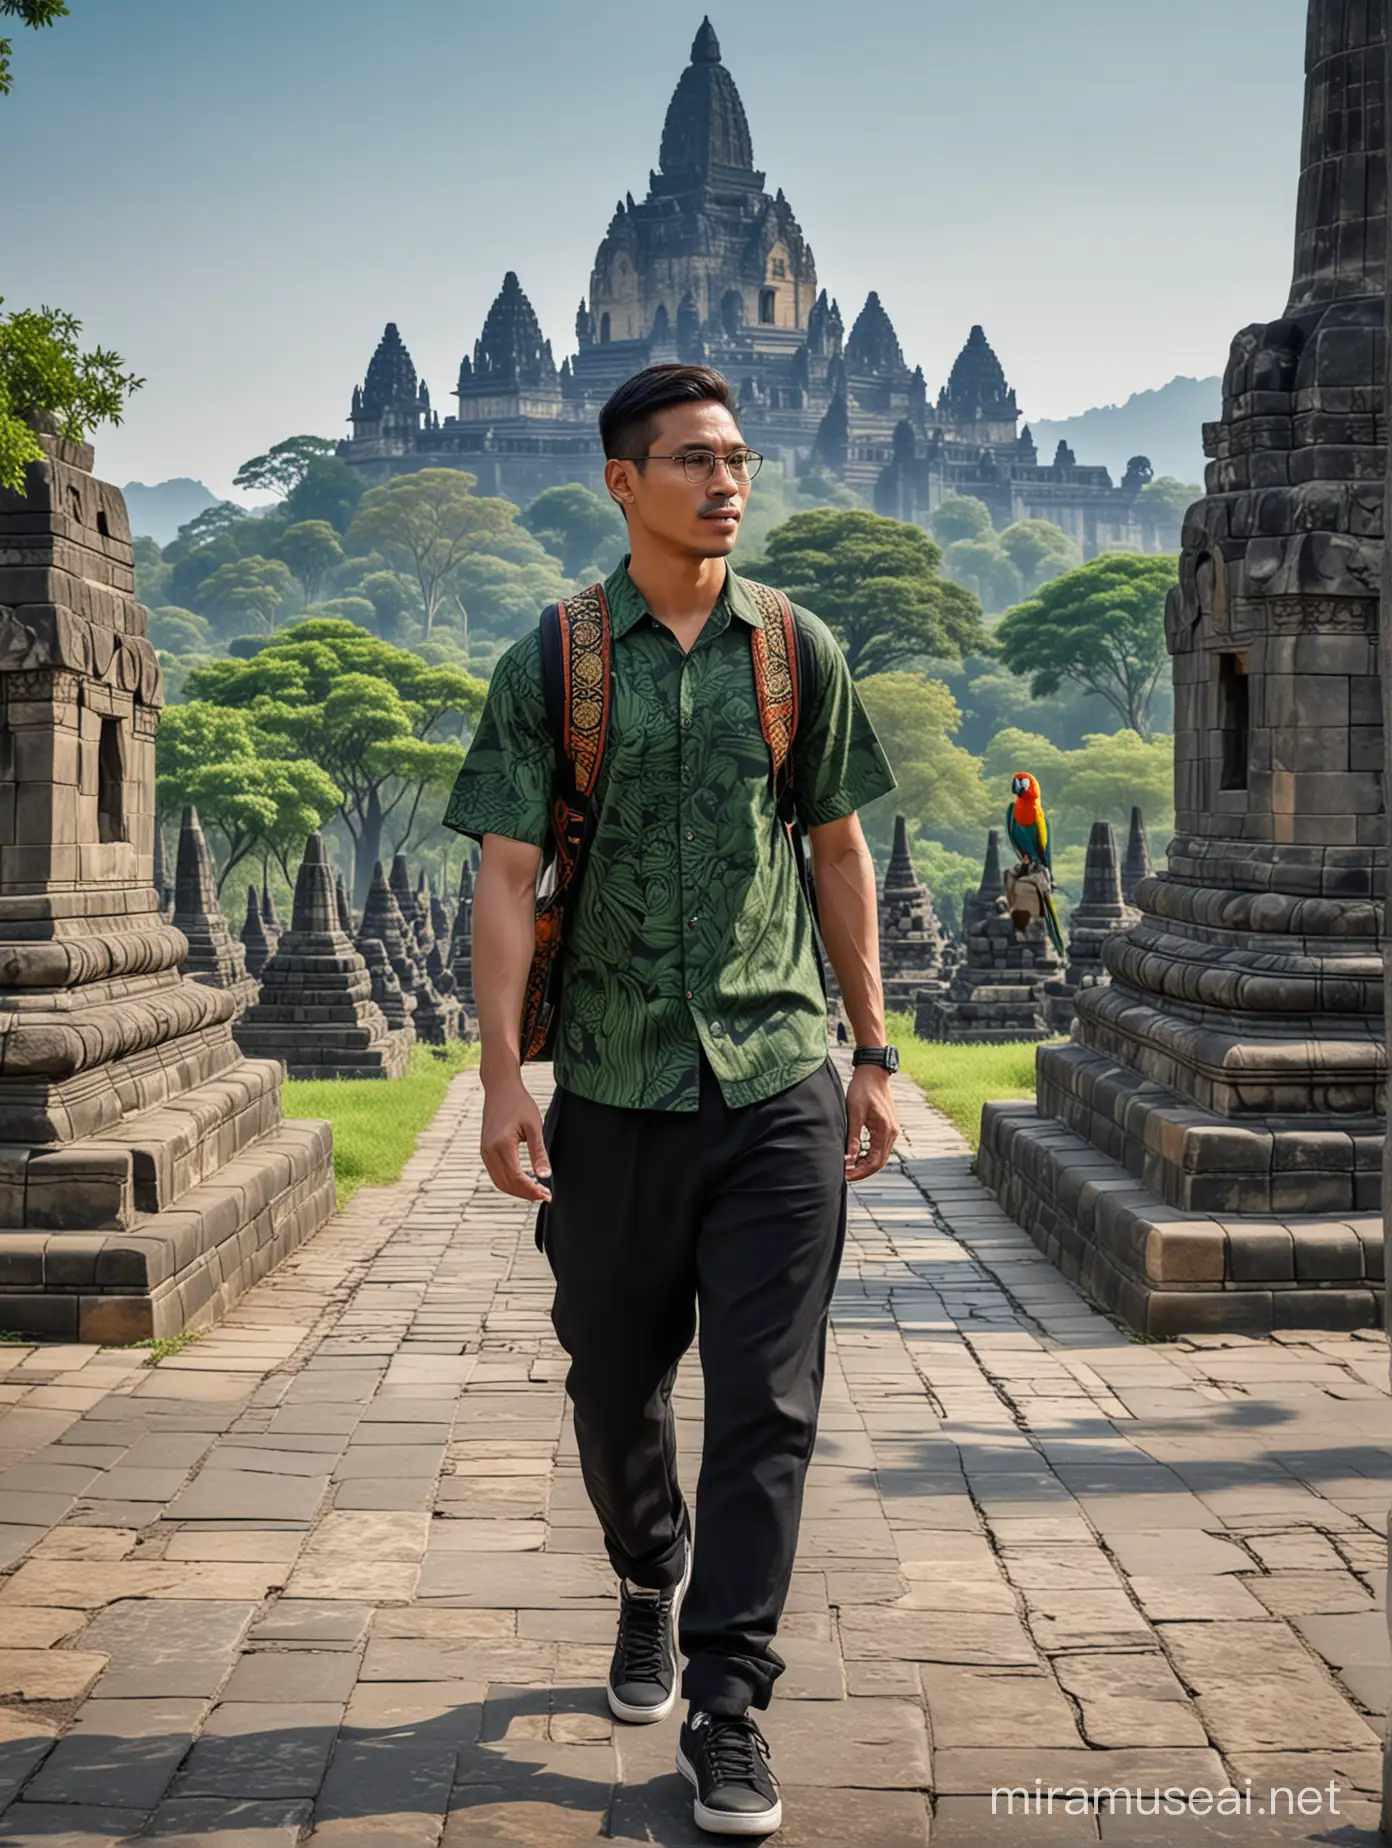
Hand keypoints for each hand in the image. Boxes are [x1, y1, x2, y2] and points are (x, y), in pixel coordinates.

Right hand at [481, 1074, 551, 1201]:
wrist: (500, 1089)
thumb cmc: (520, 1104)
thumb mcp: (534, 1127)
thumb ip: (538, 1153)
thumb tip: (545, 1176)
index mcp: (502, 1146)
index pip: (517, 1178)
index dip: (532, 1190)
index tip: (547, 1196)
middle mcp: (489, 1151)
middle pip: (507, 1184)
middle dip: (526, 1194)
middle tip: (545, 1196)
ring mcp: (484, 1151)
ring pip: (499, 1182)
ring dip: (517, 1191)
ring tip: (536, 1192)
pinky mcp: (485, 1150)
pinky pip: (495, 1173)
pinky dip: (509, 1182)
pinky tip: (523, 1182)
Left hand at [844, 1064, 899, 1182]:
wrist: (873, 1073)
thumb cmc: (862, 1089)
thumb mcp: (854, 1113)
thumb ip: (853, 1137)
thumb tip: (849, 1158)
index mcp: (885, 1130)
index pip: (875, 1161)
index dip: (860, 1172)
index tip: (846, 1176)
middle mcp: (891, 1132)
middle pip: (879, 1162)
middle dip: (862, 1171)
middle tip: (845, 1175)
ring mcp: (891, 1130)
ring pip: (880, 1156)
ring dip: (865, 1164)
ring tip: (849, 1167)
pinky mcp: (887, 1127)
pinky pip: (880, 1147)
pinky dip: (869, 1154)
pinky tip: (857, 1155)